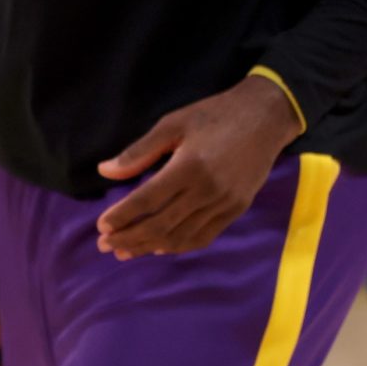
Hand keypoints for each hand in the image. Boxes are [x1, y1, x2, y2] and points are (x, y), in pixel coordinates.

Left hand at [94, 77, 300, 259]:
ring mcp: (225, 204)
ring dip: (149, 247)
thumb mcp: (172, 123)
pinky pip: (203, 237)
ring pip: (181, 236)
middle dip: (129, 237)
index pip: (147, 200)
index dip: (122, 215)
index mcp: (189, 166)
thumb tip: (104, 170)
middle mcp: (207, 190)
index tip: (101, 225)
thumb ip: (139, 151)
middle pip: (161, 224)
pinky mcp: (237, 210)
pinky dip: (178, 246)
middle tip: (104, 245)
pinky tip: (159, 247)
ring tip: (124, 250)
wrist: (265, 117)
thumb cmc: (214, 114)